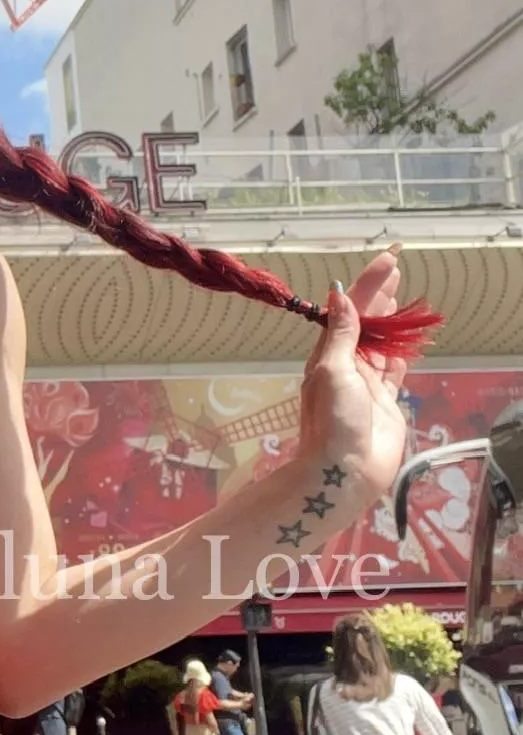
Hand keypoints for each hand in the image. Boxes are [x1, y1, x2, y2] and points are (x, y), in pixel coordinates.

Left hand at [297, 250, 411, 503]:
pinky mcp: (385, 403)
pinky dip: (400, 354)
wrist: (343, 472)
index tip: (386, 261)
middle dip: (379, 296)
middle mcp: (347, 365)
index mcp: (329, 354)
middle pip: (366, 322)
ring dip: (391, 320)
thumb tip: (340, 296)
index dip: (367, 285)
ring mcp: (367, 384)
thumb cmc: (334, 421)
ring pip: (382, 343)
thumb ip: (341, 335)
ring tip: (400, 296)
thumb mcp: (332, 370)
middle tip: (394, 269)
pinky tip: (406, 342)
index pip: (350, 310)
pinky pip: (394, 371)